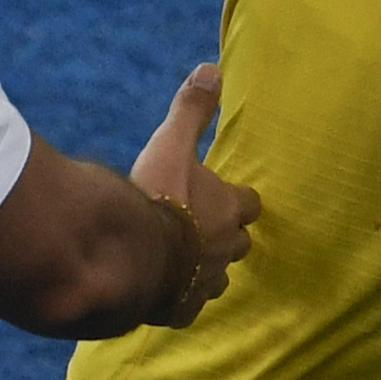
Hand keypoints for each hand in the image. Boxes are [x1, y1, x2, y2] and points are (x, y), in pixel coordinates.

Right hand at [129, 62, 259, 325]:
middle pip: (240, 243)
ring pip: (218, 279)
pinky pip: (189, 308)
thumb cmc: (156, 195)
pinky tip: (165, 294)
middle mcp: (225, 249)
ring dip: (206, 270)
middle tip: (206, 228)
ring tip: (186, 263)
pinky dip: (181, 300)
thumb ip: (191, 110)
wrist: (131, 255)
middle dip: (227, 236)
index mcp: (229, 209)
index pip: (250, 203)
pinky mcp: (181, 310)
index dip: (239, 199)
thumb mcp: (172, 144)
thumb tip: (213, 69)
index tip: (228, 196)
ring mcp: (204, 283)